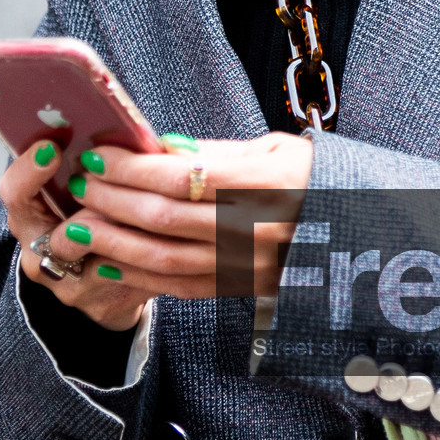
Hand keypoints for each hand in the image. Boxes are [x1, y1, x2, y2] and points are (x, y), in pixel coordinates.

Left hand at [0, 131, 314, 330]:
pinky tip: (107, 259)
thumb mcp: (277, 150)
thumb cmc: (315, 179)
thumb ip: (216, 152)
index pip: (181, 176)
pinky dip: (136, 274)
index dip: (131, 167)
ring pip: (163, 258)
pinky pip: (178, 286)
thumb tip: (156, 149)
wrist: (360, 234)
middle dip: (111, 199)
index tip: (98, 154)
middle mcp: (256, 230)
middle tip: (78, 182)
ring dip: (113, 239)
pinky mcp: (241, 290)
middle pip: (164, 217)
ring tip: (80, 220)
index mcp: (267, 185)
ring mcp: (248, 266)